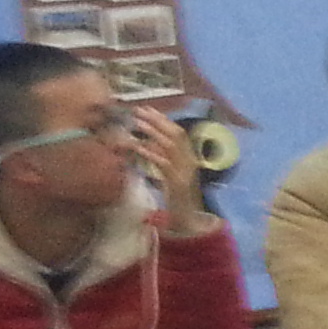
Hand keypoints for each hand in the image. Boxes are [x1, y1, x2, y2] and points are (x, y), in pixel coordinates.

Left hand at [128, 104, 206, 229]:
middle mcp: (190, 161)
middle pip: (176, 134)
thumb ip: (162, 160)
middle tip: (139, 111)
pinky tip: (137, 146)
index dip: (164, 120)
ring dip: (153, 132)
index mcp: (190, 158)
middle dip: (158, 121)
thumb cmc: (177, 199)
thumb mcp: (170, 176)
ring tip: (137, 123)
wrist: (189, 220)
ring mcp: (185, 171)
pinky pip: (163, 163)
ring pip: (170, 145)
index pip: (179, 133)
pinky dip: (150, 152)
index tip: (148, 109)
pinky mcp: (177, 182)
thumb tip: (147, 144)